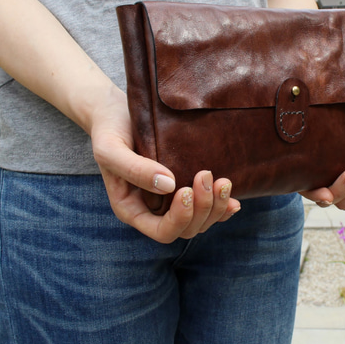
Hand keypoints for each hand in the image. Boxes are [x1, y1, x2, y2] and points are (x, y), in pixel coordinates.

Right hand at [90, 87, 239, 242]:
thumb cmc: (109, 130)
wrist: (117, 112)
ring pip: (200, 221)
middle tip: (206, 175)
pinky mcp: (185, 186)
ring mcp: (170, 201)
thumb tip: (169, 186)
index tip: (186, 189)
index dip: (179, 218)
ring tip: (223, 181)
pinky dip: (223, 206)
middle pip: (186, 229)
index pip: (162, 231)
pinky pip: (207, 207)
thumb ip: (134, 168)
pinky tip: (234, 199)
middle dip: (202, 208)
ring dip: (216, 206)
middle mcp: (153, 210)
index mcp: (132, 209)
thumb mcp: (111, 148)